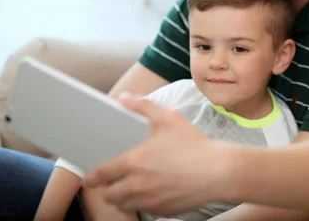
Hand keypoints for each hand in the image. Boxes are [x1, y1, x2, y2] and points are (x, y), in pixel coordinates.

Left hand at [84, 95, 228, 215]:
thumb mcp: (169, 118)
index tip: (89, 177)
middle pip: (109, 195)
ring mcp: (149, 201)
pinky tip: (153, 192)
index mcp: (133, 163)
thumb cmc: (194, 145)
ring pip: (124, 205)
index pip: (101, 174)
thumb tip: (124, 98)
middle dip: (108, 189)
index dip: (91, 176)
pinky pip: (144, 211)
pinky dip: (143, 204)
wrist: (219, 172)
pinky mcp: (163, 211)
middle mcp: (137, 185)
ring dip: (123, 198)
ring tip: (131, 188)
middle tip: (114, 181)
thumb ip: (143, 106)